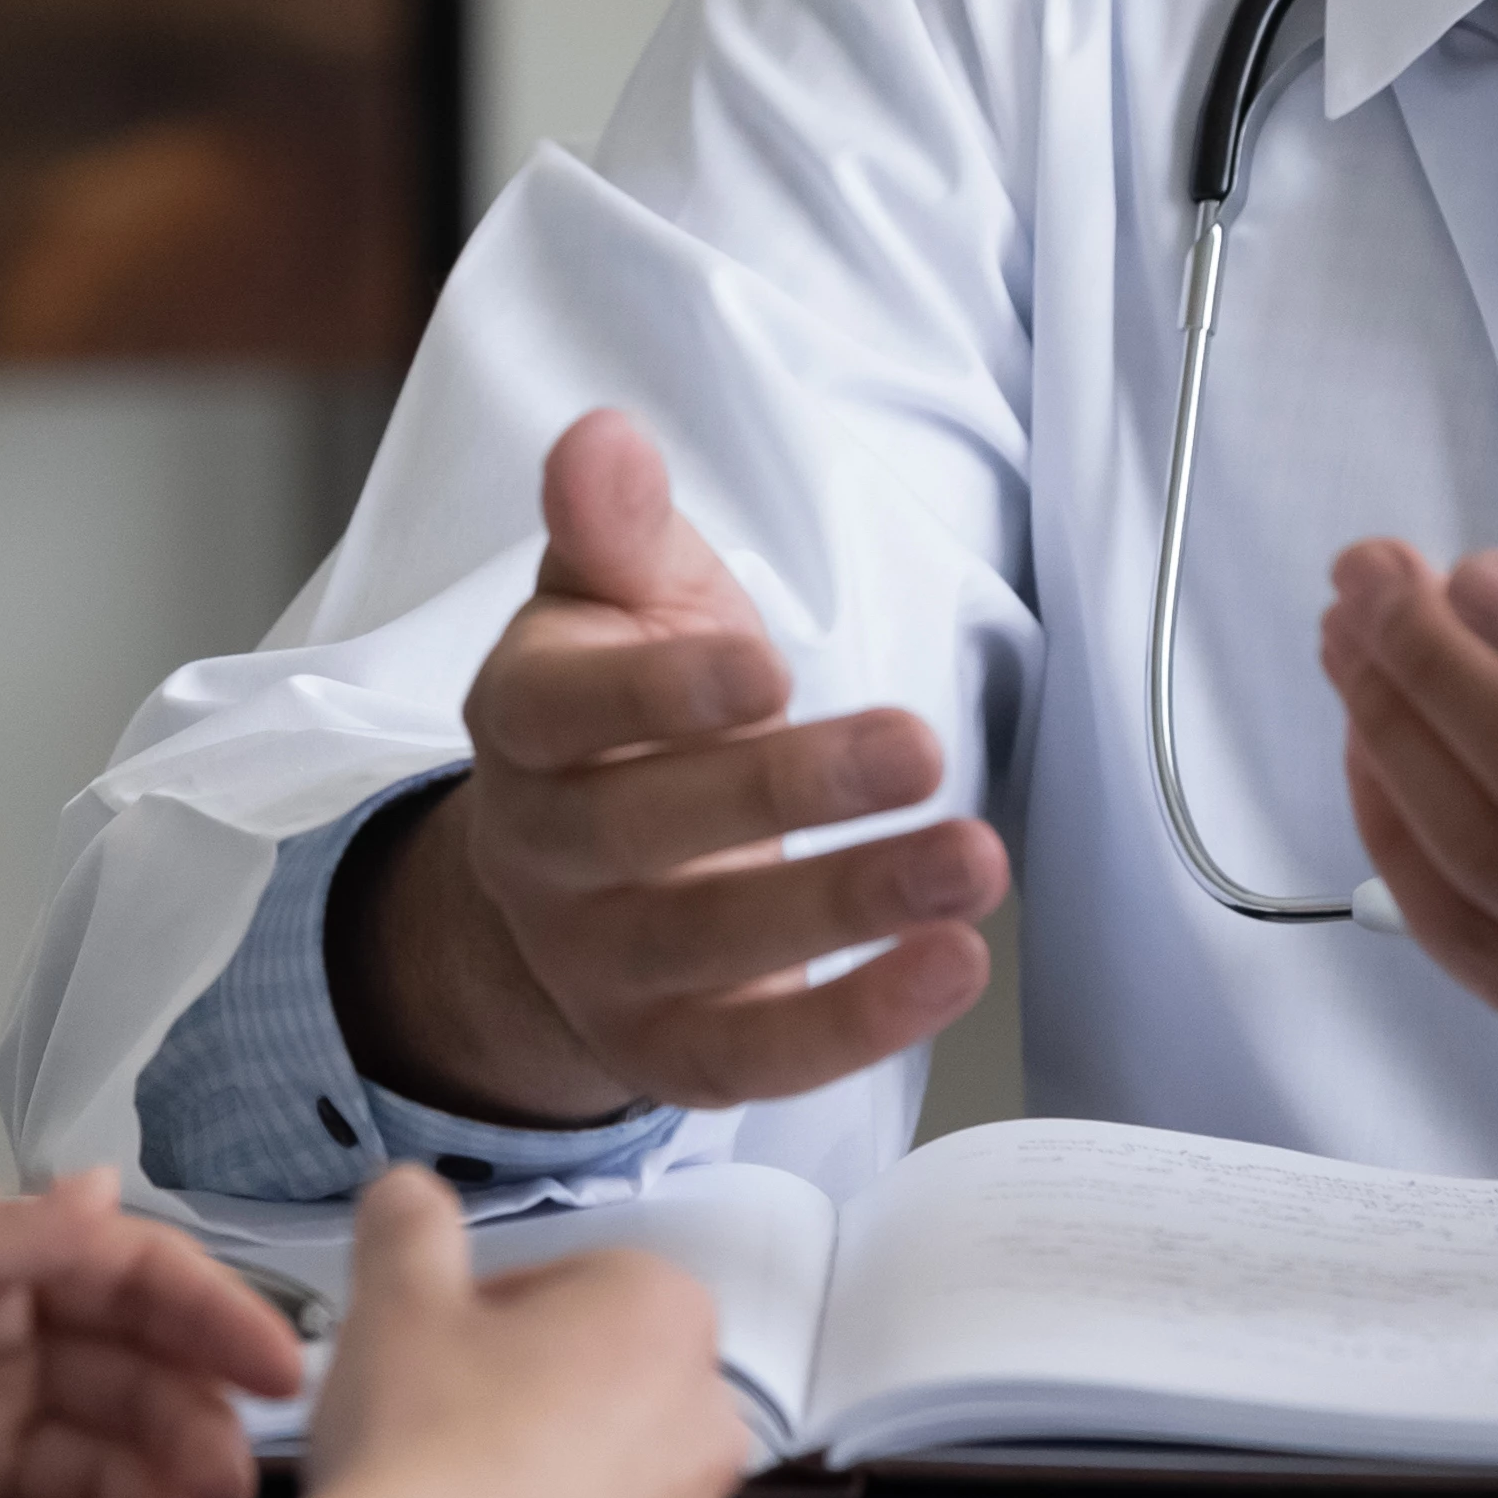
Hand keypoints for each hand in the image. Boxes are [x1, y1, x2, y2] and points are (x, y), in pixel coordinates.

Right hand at [288, 1168, 753, 1497]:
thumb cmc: (420, 1461)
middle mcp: (703, 1423)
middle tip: (445, 1417)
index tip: (451, 1339)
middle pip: (606, 1380)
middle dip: (533, 1392)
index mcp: (663, 1317)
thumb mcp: (394, 1298)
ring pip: (611, 1481)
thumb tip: (412, 1199)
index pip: (580, 1281)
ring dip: (548, 1483)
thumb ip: (411, 1223)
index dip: (496, 1309)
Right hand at [334, 412, 1005, 1122]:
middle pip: (644, 832)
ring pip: (708, 952)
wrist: (576, 877)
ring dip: (849, 907)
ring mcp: (597, 964)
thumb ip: (619, 525)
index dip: (660, 693)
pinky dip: (854, 1023)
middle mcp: (542, 853)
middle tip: (920, 749)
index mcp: (523, 723)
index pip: (565, 712)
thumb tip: (602, 437)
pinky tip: (951, 965)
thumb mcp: (619, 598)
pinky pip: (751, 1059)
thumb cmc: (623, 707)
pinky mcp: (667, 1050)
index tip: (766, 668)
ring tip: (973, 864)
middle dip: (788, 790)